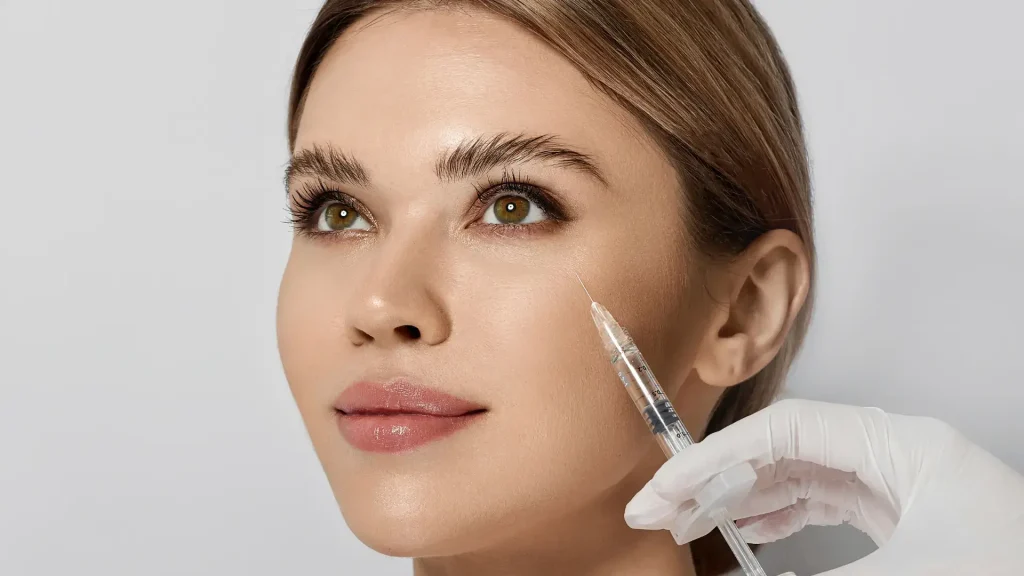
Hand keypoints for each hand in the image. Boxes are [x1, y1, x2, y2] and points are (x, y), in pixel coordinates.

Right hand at [623, 399, 1023, 574]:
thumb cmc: (1005, 568)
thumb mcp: (906, 575)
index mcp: (902, 445)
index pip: (785, 430)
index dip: (716, 455)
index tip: (668, 488)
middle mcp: (893, 451)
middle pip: (782, 448)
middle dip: (716, 477)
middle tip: (657, 509)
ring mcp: (894, 480)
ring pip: (797, 473)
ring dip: (739, 496)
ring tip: (689, 520)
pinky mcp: (898, 510)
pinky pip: (821, 499)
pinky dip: (776, 513)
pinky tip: (744, 529)